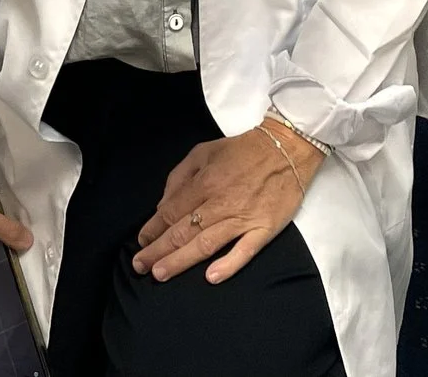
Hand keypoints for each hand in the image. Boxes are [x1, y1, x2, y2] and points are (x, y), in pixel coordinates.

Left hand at [131, 122, 318, 283]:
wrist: (287, 149)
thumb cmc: (243, 150)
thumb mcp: (204, 151)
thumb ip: (180, 176)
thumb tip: (163, 204)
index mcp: (205, 182)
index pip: (171, 211)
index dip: (153, 228)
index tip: (140, 242)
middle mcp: (220, 202)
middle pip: (183, 231)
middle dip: (158, 250)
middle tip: (140, 266)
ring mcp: (243, 218)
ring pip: (207, 244)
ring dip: (181, 260)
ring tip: (160, 274)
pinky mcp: (264, 228)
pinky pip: (245, 251)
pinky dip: (228, 265)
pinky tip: (211, 277)